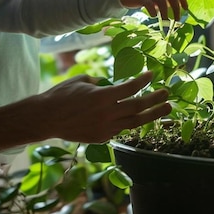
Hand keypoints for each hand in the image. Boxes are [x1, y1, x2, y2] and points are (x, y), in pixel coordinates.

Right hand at [0, 71, 169, 149]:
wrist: (46, 118)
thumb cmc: (61, 95)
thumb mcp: (81, 81)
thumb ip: (99, 82)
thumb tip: (110, 85)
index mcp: (103, 96)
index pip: (130, 88)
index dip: (143, 81)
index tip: (151, 75)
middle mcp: (107, 113)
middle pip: (138, 107)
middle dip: (155, 100)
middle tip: (167, 94)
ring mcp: (105, 128)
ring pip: (135, 122)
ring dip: (152, 115)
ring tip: (165, 110)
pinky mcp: (101, 138)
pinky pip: (120, 129)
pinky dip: (129, 123)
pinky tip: (137, 118)